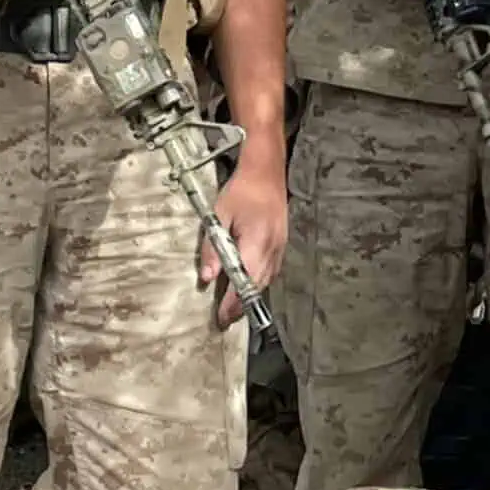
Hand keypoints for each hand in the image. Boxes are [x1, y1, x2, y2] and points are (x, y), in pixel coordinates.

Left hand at [205, 163, 287, 325]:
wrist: (267, 170)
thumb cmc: (241, 190)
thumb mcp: (219, 215)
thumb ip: (213, 247)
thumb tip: (207, 277)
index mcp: (256, 242)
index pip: (245, 282)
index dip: (233, 303)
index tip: (222, 318)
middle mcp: (272, 248)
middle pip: (258, 286)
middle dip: (242, 305)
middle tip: (225, 319)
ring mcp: (280, 246)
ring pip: (267, 279)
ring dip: (252, 295)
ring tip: (235, 308)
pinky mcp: (282, 242)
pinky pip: (272, 269)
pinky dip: (260, 281)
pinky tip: (250, 283)